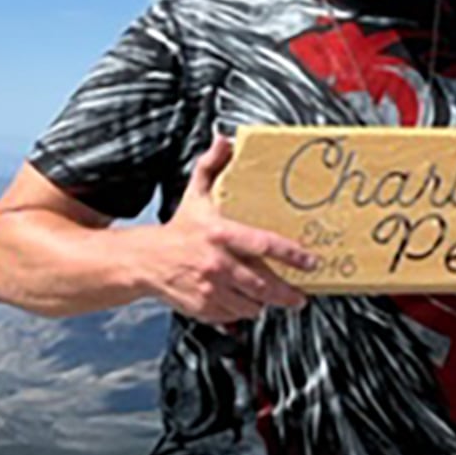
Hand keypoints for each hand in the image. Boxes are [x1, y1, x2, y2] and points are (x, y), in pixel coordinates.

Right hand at [135, 135, 320, 324]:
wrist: (144, 261)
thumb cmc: (177, 229)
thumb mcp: (195, 195)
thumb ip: (212, 166)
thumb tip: (223, 139)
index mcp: (220, 234)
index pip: (264, 245)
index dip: (292, 256)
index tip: (311, 263)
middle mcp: (217, 264)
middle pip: (263, 286)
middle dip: (287, 294)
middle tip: (299, 297)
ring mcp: (210, 289)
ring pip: (251, 305)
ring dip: (262, 303)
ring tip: (268, 298)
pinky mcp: (204, 308)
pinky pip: (233, 315)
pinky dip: (241, 311)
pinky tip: (242, 301)